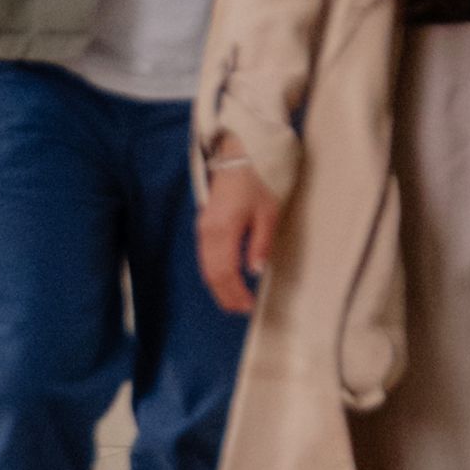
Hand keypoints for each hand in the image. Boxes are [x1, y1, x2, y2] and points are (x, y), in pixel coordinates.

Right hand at [198, 156, 279, 318]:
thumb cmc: (256, 183)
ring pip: (205, 269)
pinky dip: (213, 276)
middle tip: (242, 310)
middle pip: (212, 274)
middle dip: (226, 296)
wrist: (235, 158)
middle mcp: (208, 233)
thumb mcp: (267, 212)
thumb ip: (261, 243)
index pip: (226, 272)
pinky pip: (204, 259)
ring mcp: (202, 230)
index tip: (249, 306)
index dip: (236, 293)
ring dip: (219, 289)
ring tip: (235, 302)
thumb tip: (255, 271)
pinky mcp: (202, 228)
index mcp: (225, 229)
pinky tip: (225, 283)